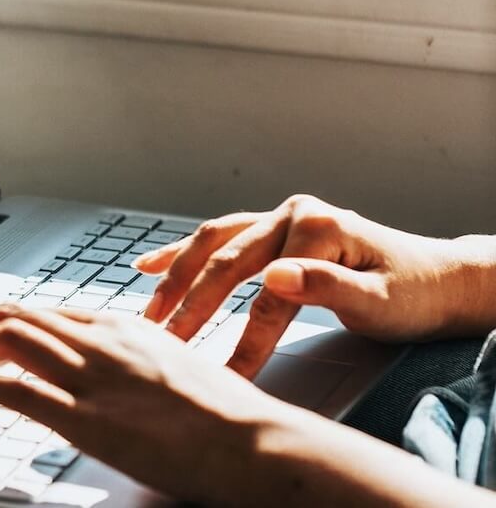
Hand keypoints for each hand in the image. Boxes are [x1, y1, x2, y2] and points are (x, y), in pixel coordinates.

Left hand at [0, 303, 291, 505]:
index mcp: (123, 327)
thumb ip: (138, 358)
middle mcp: (101, 342)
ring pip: (9, 338)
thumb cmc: (227, 413)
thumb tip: (120, 368)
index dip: (8, 323)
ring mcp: (91, 378)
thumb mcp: (177, 363)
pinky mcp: (86, 419)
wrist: (256, 441)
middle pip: (18, 316)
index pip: (46, 312)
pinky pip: (13, 388)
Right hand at [136, 194, 485, 377]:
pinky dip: (182, 251)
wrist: (438, 279)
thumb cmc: (414, 294)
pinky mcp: (273, 228)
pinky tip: (149, 265)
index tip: (223, 374)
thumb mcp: (380, 302)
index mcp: (318, 227)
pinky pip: (218, 237)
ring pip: (213, 244)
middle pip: (228, 262)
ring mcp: (280, 217)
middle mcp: (293, 214)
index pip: (267, 292)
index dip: (244, 337)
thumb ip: (326, 287)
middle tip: (165, 342)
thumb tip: (274, 277)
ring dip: (177, 277)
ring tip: (151, 312)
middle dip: (192, 306)